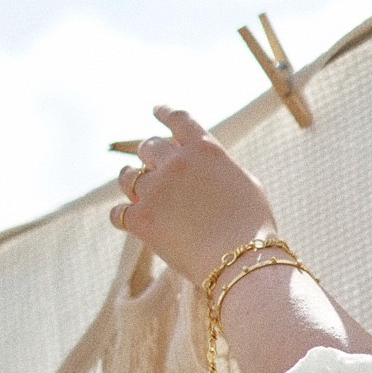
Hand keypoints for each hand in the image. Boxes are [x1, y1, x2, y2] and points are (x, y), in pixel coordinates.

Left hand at [110, 106, 279, 287]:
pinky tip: (126, 219)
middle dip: (150, 155)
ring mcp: (155, 190)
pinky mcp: (141, 219)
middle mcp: (176, 163)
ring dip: (131, 181)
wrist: (241, 262)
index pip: (178, 119)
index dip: (165, 112)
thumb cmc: (253, 228)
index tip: (156, 110)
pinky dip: (123, 216)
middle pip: (149, 147)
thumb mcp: (246, 184)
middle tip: (151, 163)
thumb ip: (219, 169)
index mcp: (204, 150)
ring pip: (127, 176)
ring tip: (135, 188)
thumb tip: (204, 169)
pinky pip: (118, 212)